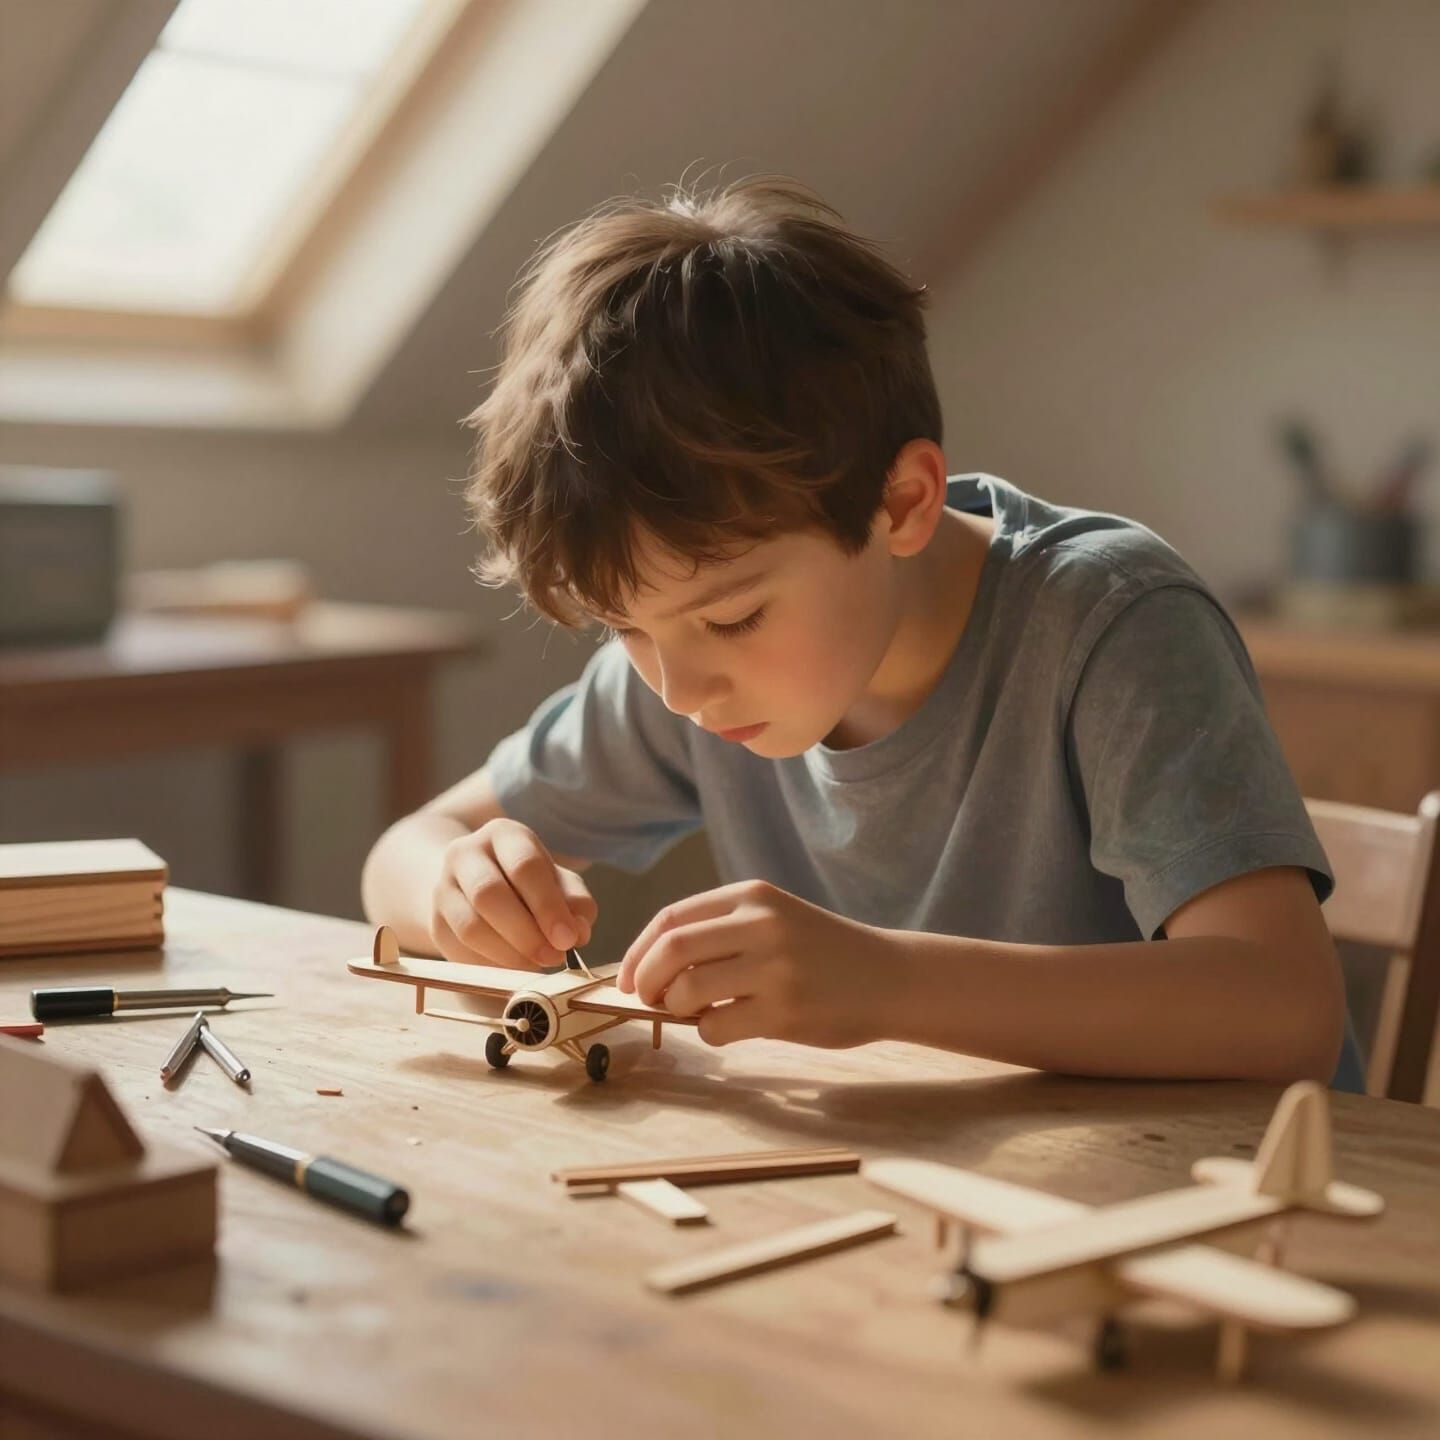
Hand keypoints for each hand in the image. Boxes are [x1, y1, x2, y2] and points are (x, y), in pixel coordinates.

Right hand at [430, 819, 596, 968]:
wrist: (473, 885)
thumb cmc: (528, 884)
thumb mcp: (558, 882)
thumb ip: (575, 903)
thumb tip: (578, 931)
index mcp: (503, 834)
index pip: (524, 865)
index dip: (548, 905)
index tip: (568, 938)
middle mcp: (466, 853)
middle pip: (489, 894)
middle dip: (526, 933)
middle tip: (554, 957)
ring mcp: (443, 887)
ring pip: (471, 926)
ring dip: (509, 954)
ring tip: (536, 965)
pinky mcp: (435, 921)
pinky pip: (460, 950)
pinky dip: (491, 965)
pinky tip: (513, 966)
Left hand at [616, 880, 892, 1047]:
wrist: (890, 977)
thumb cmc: (822, 951)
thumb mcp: (774, 918)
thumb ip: (720, 930)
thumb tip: (648, 967)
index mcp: (752, 895)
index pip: (671, 919)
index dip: (637, 951)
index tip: (628, 978)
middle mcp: (761, 924)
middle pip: (671, 951)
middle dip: (645, 981)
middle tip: (647, 1000)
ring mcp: (774, 967)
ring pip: (687, 990)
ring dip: (677, 1009)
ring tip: (696, 1012)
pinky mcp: (785, 1010)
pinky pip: (717, 1026)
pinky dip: (710, 1032)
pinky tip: (732, 1026)